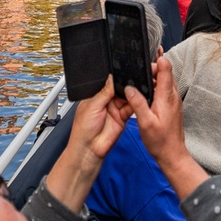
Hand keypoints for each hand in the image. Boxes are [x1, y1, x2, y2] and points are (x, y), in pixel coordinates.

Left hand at [46, 76, 131, 212]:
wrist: (90, 149)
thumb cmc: (83, 130)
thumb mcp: (92, 106)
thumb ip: (104, 92)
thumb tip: (111, 77)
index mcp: (95, 96)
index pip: (107, 83)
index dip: (114, 78)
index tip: (122, 71)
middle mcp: (106, 102)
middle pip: (119, 89)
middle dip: (125, 85)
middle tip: (131, 79)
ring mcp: (115, 109)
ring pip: (127, 97)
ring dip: (131, 94)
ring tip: (135, 88)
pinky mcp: (123, 117)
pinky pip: (132, 108)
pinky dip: (136, 104)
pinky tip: (137, 99)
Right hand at [127, 55, 207, 199]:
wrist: (172, 155)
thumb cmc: (160, 141)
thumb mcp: (145, 122)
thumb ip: (138, 103)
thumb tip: (130, 88)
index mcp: (166, 97)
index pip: (167, 70)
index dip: (159, 60)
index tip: (151, 53)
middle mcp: (172, 97)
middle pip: (166, 73)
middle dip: (154, 68)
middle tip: (139, 69)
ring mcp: (173, 102)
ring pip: (165, 82)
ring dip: (155, 77)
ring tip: (140, 76)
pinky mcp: (171, 107)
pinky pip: (164, 91)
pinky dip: (156, 86)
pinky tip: (145, 91)